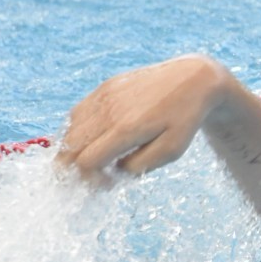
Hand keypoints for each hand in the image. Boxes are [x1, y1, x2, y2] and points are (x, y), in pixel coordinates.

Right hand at [57, 55, 228, 179]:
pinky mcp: (104, 87)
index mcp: (126, 129)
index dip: (90, 179)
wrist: (192, 79)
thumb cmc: (184, 119)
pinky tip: (93, 141)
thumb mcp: (171, 151)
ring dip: (73, 149)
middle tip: (95, 175)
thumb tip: (112, 171)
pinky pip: (77, 113)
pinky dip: (76, 131)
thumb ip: (139, 165)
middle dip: (74, 167)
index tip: (107, 182)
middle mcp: (108, 110)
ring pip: (68, 130)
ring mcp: (104, 95)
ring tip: (95, 159)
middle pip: (69, 147)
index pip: (86, 161)